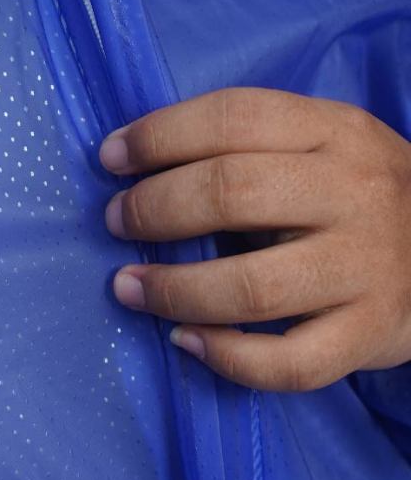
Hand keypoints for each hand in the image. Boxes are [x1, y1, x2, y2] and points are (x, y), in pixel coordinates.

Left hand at [100, 88, 410, 391]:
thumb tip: (136, 165)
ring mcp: (366, 270)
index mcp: (336, 132)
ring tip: (128, 286)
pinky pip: (290, 362)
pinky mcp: (369, 336)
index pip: (235, 117)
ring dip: (172, 290)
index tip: (111, 158)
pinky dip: (227, 357)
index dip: (159, 136)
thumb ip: (250, 147)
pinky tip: (186, 342)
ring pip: (251, 288)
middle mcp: (355, 195)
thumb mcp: (322, 148)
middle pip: (232, 194)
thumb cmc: (357, 198)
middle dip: (153, 209)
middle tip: (115, 222)